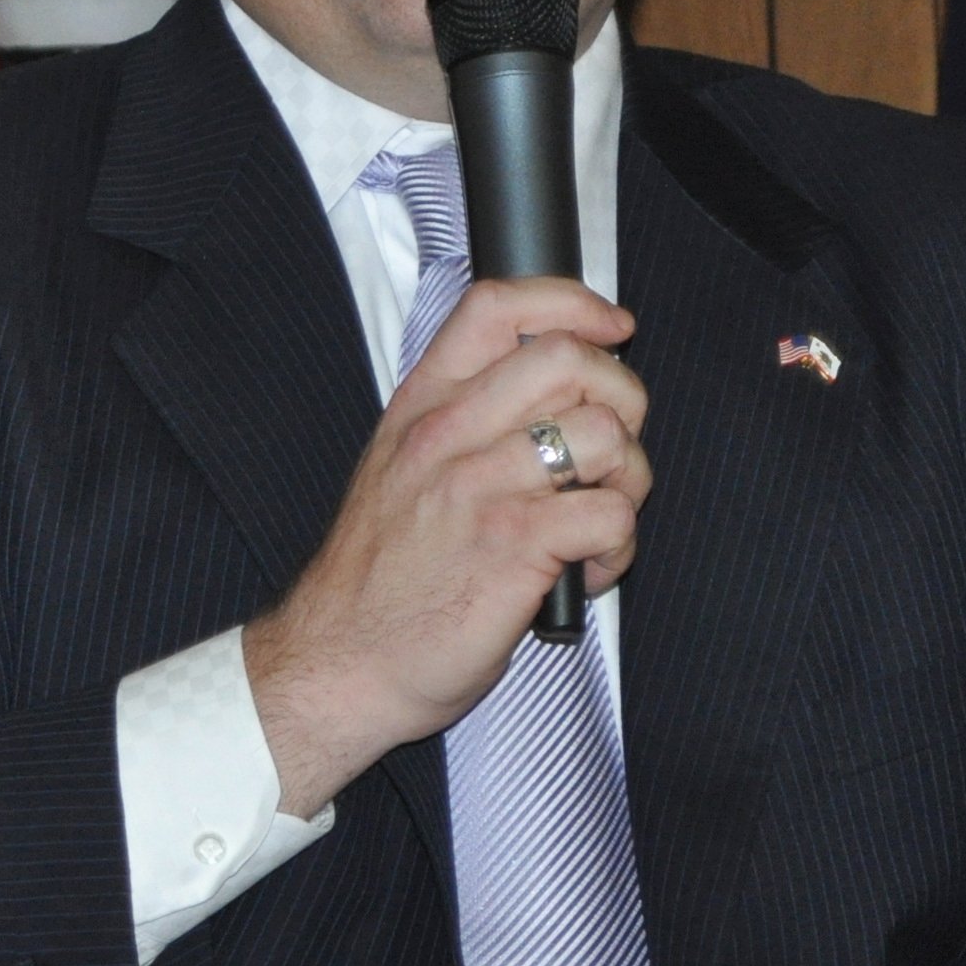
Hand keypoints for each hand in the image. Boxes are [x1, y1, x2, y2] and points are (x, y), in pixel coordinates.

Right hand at [243, 276, 648, 813]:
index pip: (495, 307)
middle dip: (623, 397)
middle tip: (612, 448)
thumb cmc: (375, 580)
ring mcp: (481, 489)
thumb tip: (550, 396)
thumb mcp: (394, 471)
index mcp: (420, 408)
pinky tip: (585, 570)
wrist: (337, 662)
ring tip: (598, 518)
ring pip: (604, 436)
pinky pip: (610, 517)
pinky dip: (618, 548)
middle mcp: (449, 436)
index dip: (570, 302)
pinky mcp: (514, 549)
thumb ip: (459, 424)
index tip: (609, 326)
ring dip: (628, 481)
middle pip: (569, 359)